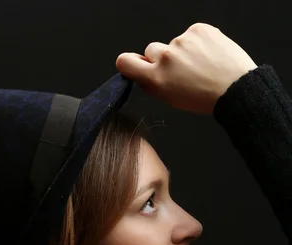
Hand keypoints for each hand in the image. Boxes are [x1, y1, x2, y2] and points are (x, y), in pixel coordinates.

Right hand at [116, 23, 257, 114]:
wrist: (236, 88)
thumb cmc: (205, 98)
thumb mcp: (171, 99)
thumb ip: (153, 84)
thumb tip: (142, 71)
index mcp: (156, 78)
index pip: (125, 62)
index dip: (128, 63)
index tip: (135, 65)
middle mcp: (166, 57)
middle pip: (151, 50)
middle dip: (161, 58)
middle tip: (180, 71)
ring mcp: (182, 40)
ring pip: (174, 43)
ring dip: (183, 52)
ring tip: (201, 66)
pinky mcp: (198, 29)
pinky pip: (191, 35)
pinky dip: (198, 43)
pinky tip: (209, 56)